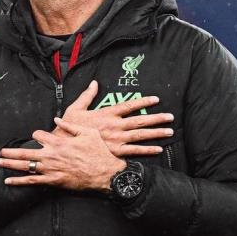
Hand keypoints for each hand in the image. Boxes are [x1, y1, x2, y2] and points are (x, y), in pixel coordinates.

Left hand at [0, 118, 125, 191]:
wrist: (105, 172)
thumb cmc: (98, 152)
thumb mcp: (87, 132)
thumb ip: (69, 126)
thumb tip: (57, 118)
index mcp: (59, 141)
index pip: (38, 135)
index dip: (36, 135)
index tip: (37, 136)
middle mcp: (51, 154)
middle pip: (25, 152)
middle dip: (11, 152)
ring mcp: (51, 169)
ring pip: (25, 166)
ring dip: (10, 164)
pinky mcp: (54, 181)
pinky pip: (33, 182)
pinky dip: (19, 181)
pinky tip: (9, 181)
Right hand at [55, 80, 173, 156]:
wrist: (65, 146)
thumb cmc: (69, 127)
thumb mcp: (76, 108)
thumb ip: (87, 95)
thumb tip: (94, 83)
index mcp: (107, 114)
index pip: (129, 106)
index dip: (143, 102)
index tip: (156, 99)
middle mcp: (114, 126)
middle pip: (140, 120)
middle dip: (157, 118)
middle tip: (170, 117)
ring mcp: (116, 139)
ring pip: (140, 135)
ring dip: (156, 133)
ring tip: (169, 131)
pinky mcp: (115, 152)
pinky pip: (134, 151)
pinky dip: (147, 150)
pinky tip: (158, 149)